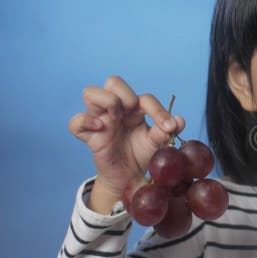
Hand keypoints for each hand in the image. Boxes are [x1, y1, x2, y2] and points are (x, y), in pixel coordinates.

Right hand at [68, 75, 185, 197]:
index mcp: (135, 109)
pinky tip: (100, 129)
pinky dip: (85, 121)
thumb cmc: (142, 154)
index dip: (158, 110)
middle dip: (127, 96)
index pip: (144, 98)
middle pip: (114, 81)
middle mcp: (116, 110)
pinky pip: (75, 122)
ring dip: (107, 101)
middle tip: (133, 116)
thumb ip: (166, 131)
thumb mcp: (157, 143)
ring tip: (116, 119)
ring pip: (90, 92)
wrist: (128, 177)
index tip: (169, 127)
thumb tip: (179, 121)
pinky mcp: (88, 135)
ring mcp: (100, 119)